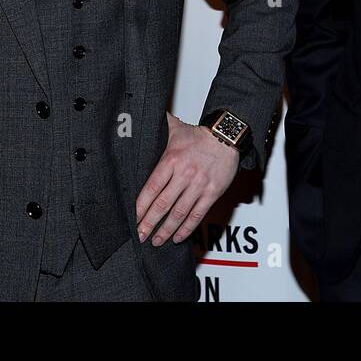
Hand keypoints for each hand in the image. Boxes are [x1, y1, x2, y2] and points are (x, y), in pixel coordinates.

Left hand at [136, 112, 239, 245]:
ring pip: (179, 213)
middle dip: (149, 223)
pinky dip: (187, 228)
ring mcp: (199, 185)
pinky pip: (198, 214)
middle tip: (140, 235)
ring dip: (166, 230)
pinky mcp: (212, 192)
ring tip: (156, 240)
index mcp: (171, 160)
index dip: (141, 207)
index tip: (133, 219)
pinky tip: (178, 237)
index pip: (151, 188)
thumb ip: (157, 127)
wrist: (226, 136)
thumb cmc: (199, 135)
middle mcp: (184, 174)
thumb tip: (136, 119)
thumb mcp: (175, 128)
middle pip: (163, 204)